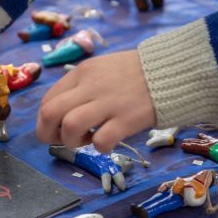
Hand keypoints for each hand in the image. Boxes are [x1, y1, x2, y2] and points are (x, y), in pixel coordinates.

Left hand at [36, 50, 155, 151]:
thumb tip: (62, 114)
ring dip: (72, 141)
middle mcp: (90, 86)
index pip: (47, 100)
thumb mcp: (102, 69)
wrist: (171, 71)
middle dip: (48, 134)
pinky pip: (101, 141)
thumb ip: (81, 87)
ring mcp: (109, 103)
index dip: (46, 122)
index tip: (58, 130)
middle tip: (63, 141)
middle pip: (49, 113)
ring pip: (70, 126)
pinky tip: (108, 142)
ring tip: (87, 140)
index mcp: (81, 73)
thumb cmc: (135, 73)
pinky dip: (99, 147)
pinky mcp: (127, 119)